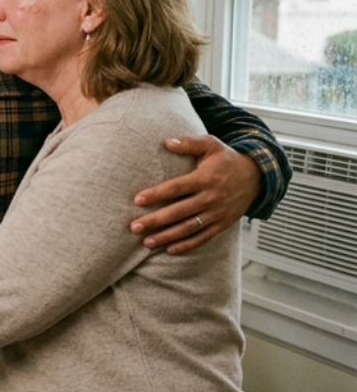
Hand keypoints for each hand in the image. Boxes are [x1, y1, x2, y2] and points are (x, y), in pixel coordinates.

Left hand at [130, 135, 261, 253]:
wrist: (257, 176)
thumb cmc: (227, 160)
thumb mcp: (212, 145)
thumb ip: (189, 143)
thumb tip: (166, 142)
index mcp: (205, 178)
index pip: (176, 188)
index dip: (157, 194)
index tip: (137, 200)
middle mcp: (210, 198)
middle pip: (179, 211)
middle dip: (155, 220)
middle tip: (134, 227)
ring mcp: (217, 213)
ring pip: (189, 228)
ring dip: (167, 237)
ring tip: (146, 242)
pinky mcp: (222, 224)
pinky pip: (203, 237)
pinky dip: (187, 245)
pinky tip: (170, 250)